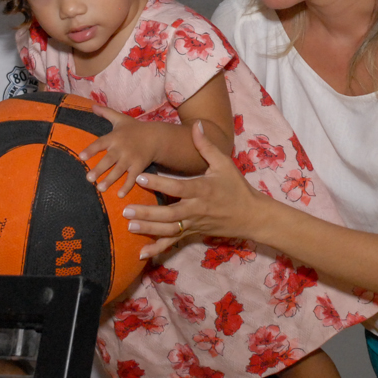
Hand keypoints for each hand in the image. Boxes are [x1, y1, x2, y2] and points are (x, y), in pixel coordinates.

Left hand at [80, 105, 161, 196]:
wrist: (156, 137)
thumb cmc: (135, 128)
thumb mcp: (120, 119)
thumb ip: (105, 113)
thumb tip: (92, 105)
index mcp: (114, 137)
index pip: (100, 143)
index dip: (91, 150)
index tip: (81, 157)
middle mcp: (121, 148)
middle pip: (108, 160)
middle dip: (99, 169)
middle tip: (89, 179)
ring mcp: (131, 158)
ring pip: (118, 171)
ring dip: (110, 180)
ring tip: (100, 188)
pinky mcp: (139, 166)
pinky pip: (132, 178)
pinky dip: (127, 186)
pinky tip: (119, 195)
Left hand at [124, 122, 269, 258]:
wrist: (252, 216)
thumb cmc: (236, 187)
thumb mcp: (224, 164)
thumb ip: (207, 146)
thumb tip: (197, 124)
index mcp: (203, 190)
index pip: (177, 187)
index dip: (158, 184)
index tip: (140, 177)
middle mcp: (197, 209)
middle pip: (169, 214)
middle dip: (147, 212)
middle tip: (125, 209)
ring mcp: (195, 224)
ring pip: (169, 230)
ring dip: (149, 229)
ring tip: (129, 225)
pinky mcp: (193, 234)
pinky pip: (174, 243)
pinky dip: (158, 249)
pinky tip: (142, 253)